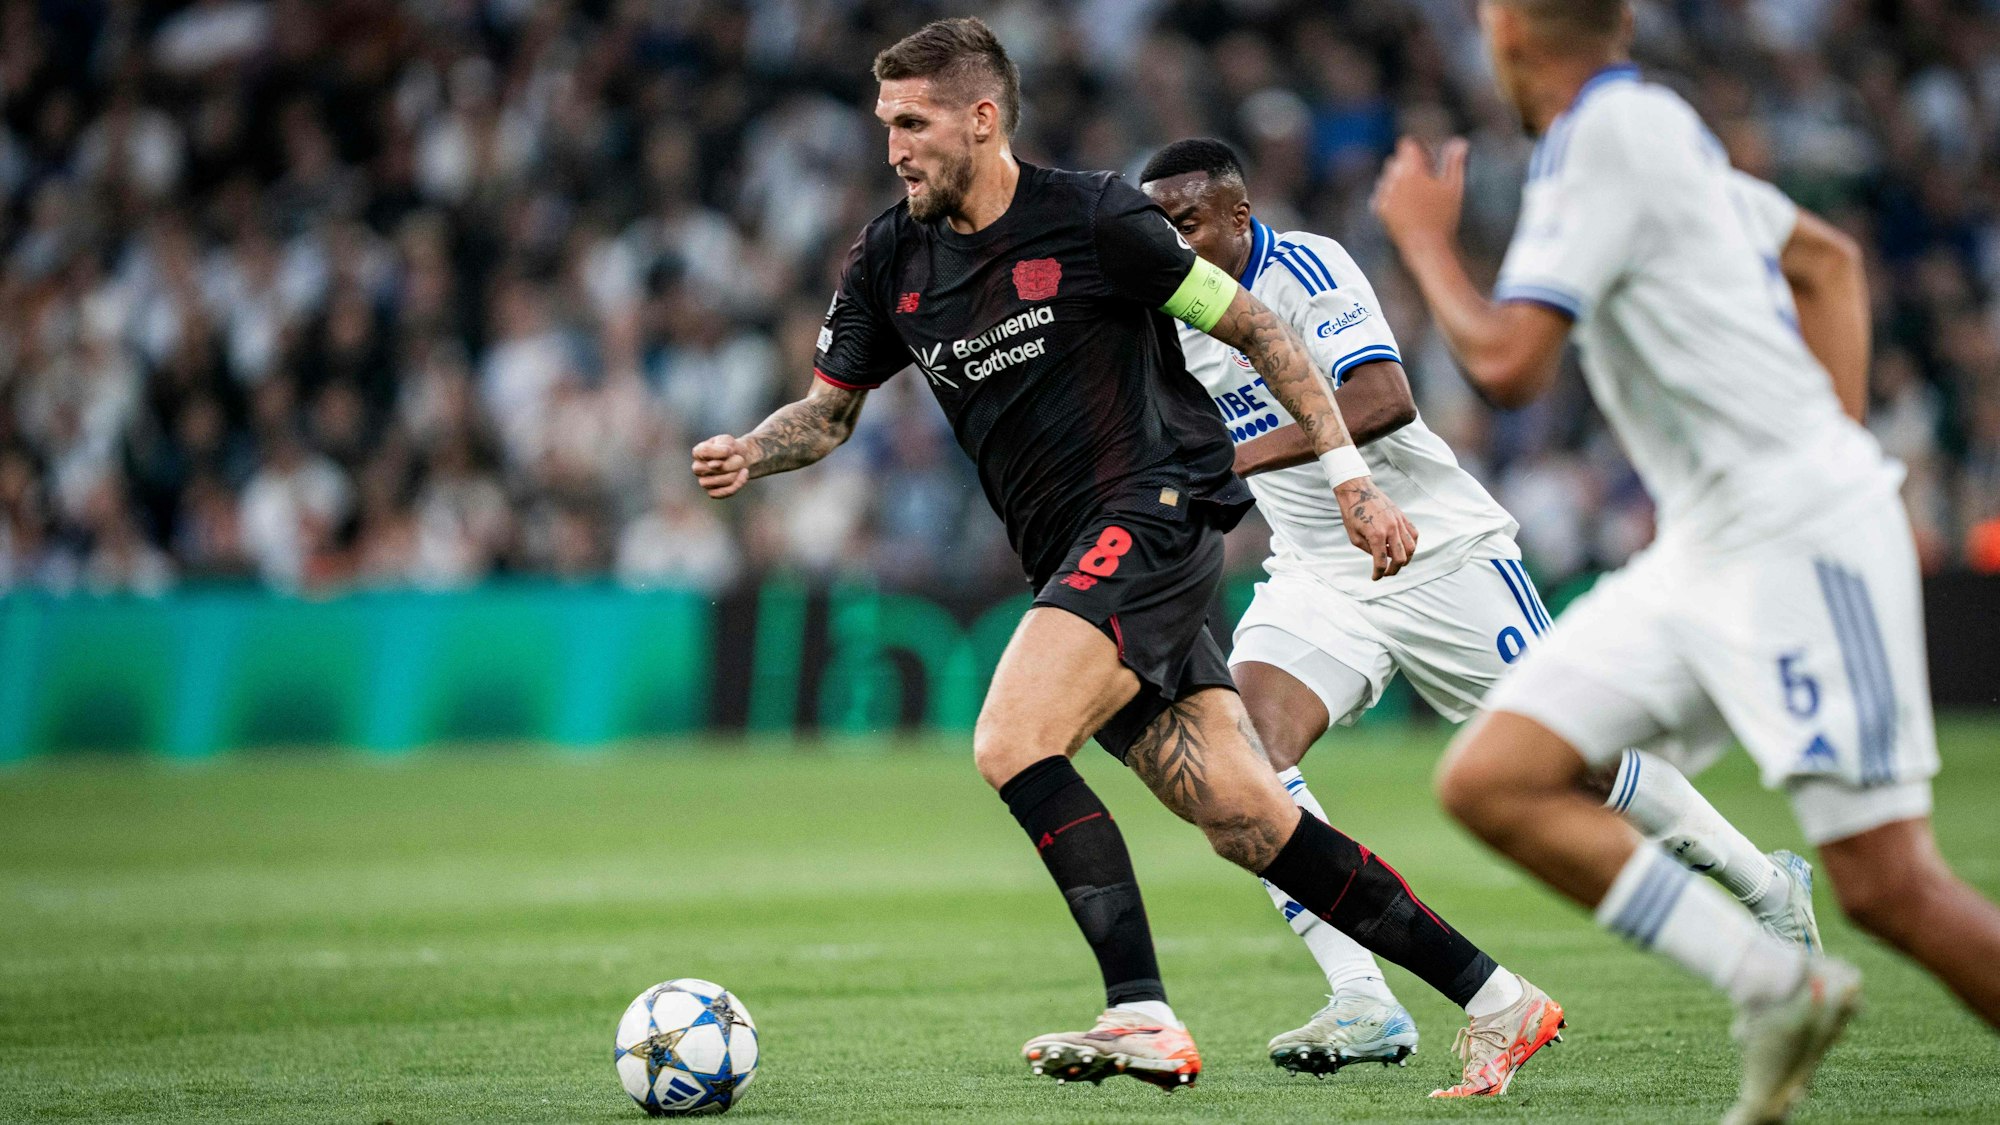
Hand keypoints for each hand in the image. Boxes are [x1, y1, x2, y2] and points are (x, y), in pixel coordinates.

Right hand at [691, 434, 751, 498]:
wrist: (741, 459)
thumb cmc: (731, 449)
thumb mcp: (728, 441)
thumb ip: (721, 448)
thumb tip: (715, 465)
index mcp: (698, 452)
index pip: (705, 452)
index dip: (719, 452)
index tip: (730, 450)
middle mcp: (697, 468)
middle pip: (712, 469)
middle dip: (731, 464)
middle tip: (740, 459)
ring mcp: (703, 481)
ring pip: (718, 482)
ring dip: (734, 475)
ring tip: (741, 467)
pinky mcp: (712, 492)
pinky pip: (722, 493)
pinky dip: (736, 485)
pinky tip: (743, 475)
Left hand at [1335, 477, 1418, 579]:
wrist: (1357, 490)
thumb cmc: (1352, 512)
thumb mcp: (1354, 536)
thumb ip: (1368, 549)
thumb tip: (1381, 558)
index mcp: (1376, 535)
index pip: (1381, 562)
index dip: (1378, 573)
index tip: (1375, 578)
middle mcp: (1391, 529)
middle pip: (1401, 558)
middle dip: (1394, 570)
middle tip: (1387, 573)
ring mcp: (1399, 522)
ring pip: (1411, 547)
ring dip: (1406, 559)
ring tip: (1397, 563)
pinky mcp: (1402, 516)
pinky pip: (1413, 534)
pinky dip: (1411, 545)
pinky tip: (1403, 549)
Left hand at [1372, 137, 1467, 251]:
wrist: (1426, 247)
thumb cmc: (1443, 217)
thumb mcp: (1454, 187)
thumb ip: (1455, 162)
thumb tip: (1460, 142)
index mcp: (1412, 170)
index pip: (1406, 144)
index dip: (1418, 150)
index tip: (1428, 162)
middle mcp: (1394, 179)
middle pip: (1395, 160)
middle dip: (1408, 166)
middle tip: (1424, 181)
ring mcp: (1384, 194)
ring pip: (1387, 176)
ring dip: (1398, 180)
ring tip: (1416, 197)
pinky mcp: (1379, 208)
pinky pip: (1381, 192)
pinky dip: (1391, 195)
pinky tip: (1406, 207)